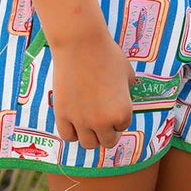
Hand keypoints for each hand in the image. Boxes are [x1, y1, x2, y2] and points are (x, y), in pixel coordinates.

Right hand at [50, 27, 134, 149]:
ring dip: (91, 136)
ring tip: (90, 123)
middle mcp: (102, 121)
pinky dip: (73, 133)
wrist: (81, 46)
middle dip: (107, 132)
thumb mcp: (128, 75)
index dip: (119, 116)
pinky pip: (68, 137)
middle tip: (103, 118)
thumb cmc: (107, 56)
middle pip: (107, 142)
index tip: (114, 104)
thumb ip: (127, 91)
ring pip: (88, 144)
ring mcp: (81, 121)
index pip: (123, 126)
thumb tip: (122, 98)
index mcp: (123, 113)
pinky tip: (75, 122)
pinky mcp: (62, 115)